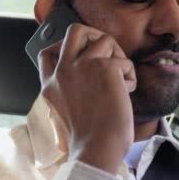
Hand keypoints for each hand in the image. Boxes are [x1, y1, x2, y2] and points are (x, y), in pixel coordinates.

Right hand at [38, 23, 136, 174]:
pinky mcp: (106, 68)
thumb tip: (91, 76)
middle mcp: (64, 71)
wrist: (96, 149)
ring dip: (118, 57)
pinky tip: (126, 93)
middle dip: (94, 35)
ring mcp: (83, 66)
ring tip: (121, 79)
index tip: (80, 56)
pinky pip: (125, 61)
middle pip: (75, 30)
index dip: (64, 46)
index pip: (48, 52)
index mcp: (50, 84)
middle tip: (106, 53)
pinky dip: (130, 77)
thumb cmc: (87, 138)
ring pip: (105, 39)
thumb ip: (70, 90)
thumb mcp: (65, 112)